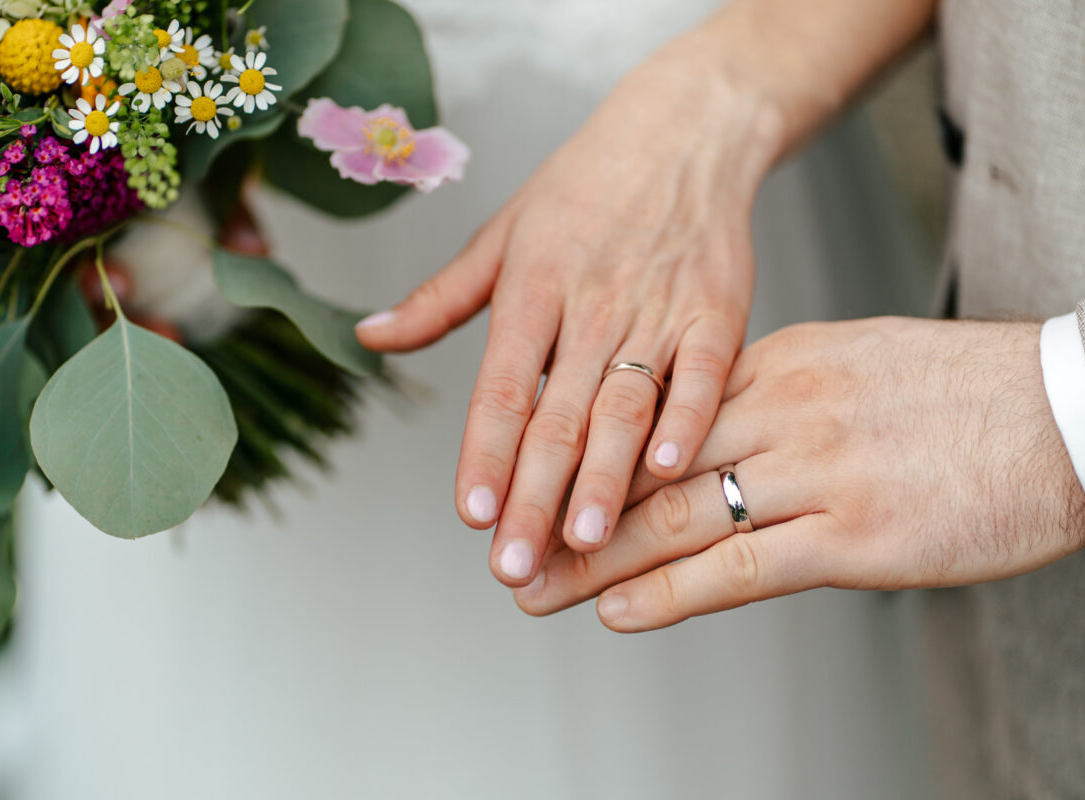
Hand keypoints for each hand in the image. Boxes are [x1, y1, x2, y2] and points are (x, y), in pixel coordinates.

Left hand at [357, 56, 783, 585]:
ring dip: (606, 480)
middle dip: (534, 496)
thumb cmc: (583, 188)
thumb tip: (367, 335)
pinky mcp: (717, 313)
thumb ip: (438, 299)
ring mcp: (657, 311)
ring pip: (626, 407)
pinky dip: (689, 421)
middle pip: (559, 416)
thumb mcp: (501, 233)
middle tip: (515, 566)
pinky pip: (703, 375)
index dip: (484, 452)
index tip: (470, 514)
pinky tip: (670, 472)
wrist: (681, 135)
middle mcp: (592, 307)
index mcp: (532, 288)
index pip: (503, 386)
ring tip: (586, 543)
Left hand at [514, 318, 1084, 629]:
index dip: (584, 451)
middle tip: (508, 539)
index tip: (535, 475)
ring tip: (535, 586)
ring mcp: (816, 472)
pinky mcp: (856, 535)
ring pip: (675, 520)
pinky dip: (671, 593)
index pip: (652, 414)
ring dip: (596, 560)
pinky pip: (741, 567)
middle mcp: (781, 410)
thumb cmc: (959, 391)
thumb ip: (770, 393)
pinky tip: (619, 610)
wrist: (1065, 409)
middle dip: (566, 510)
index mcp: (775, 362)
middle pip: (644, 468)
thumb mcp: (848, 362)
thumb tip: (706, 425)